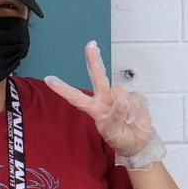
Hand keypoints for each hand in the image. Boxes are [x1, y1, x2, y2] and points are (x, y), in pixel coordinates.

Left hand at [44, 41, 157, 159]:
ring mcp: (119, 97)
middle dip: (94, 60)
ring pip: (120, 92)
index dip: (62, 88)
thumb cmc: (120, 137)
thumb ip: (115, 117)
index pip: (75, 97)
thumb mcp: (113, 133)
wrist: (138, 142)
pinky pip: (135, 98)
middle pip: (98, 77)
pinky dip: (136, 109)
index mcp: (94, 108)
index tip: (49, 79)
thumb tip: (121, 102)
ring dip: (126, 109)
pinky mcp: (134, 97)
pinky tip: (135, 117)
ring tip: (127, 121)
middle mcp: (105, 99)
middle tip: (91, 46)